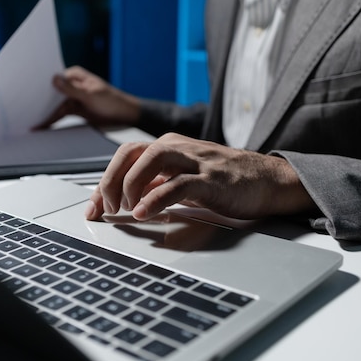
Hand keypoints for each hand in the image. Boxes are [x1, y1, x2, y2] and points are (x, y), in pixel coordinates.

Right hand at [35, 66, 140, 128]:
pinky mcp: (75, 111)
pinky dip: (51, 121)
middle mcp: (71, 85)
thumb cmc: (113, 102)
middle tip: (22, 109)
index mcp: (75, 75)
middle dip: (38, 101)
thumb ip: (72, 89)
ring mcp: (72, 99)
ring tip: (28, 122)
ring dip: (43, 114)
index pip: (53, 79)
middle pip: (50, 94)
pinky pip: (59, 116)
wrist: (127, 117)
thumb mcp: (91, 95)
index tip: (26, 91)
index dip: (39, 85)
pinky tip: (40, 127)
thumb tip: (54, 78)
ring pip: (53, 106)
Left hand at [85, 133, 315, 220]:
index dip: (104, 180)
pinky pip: (177, 185)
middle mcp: (177, 147)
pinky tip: (143, 213)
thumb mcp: (181, 179)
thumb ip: (154, 184)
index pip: (125, 156)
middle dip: (110, 182)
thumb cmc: (223, 180)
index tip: (93, 208)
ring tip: (124, 209)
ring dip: (130, 186)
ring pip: (151, 160)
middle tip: (106, 209)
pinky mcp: (211, 179)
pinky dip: (155, 200)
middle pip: (131, 154)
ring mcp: (195, 161)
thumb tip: (122, 198)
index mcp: (167, 146)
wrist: (267, 180)